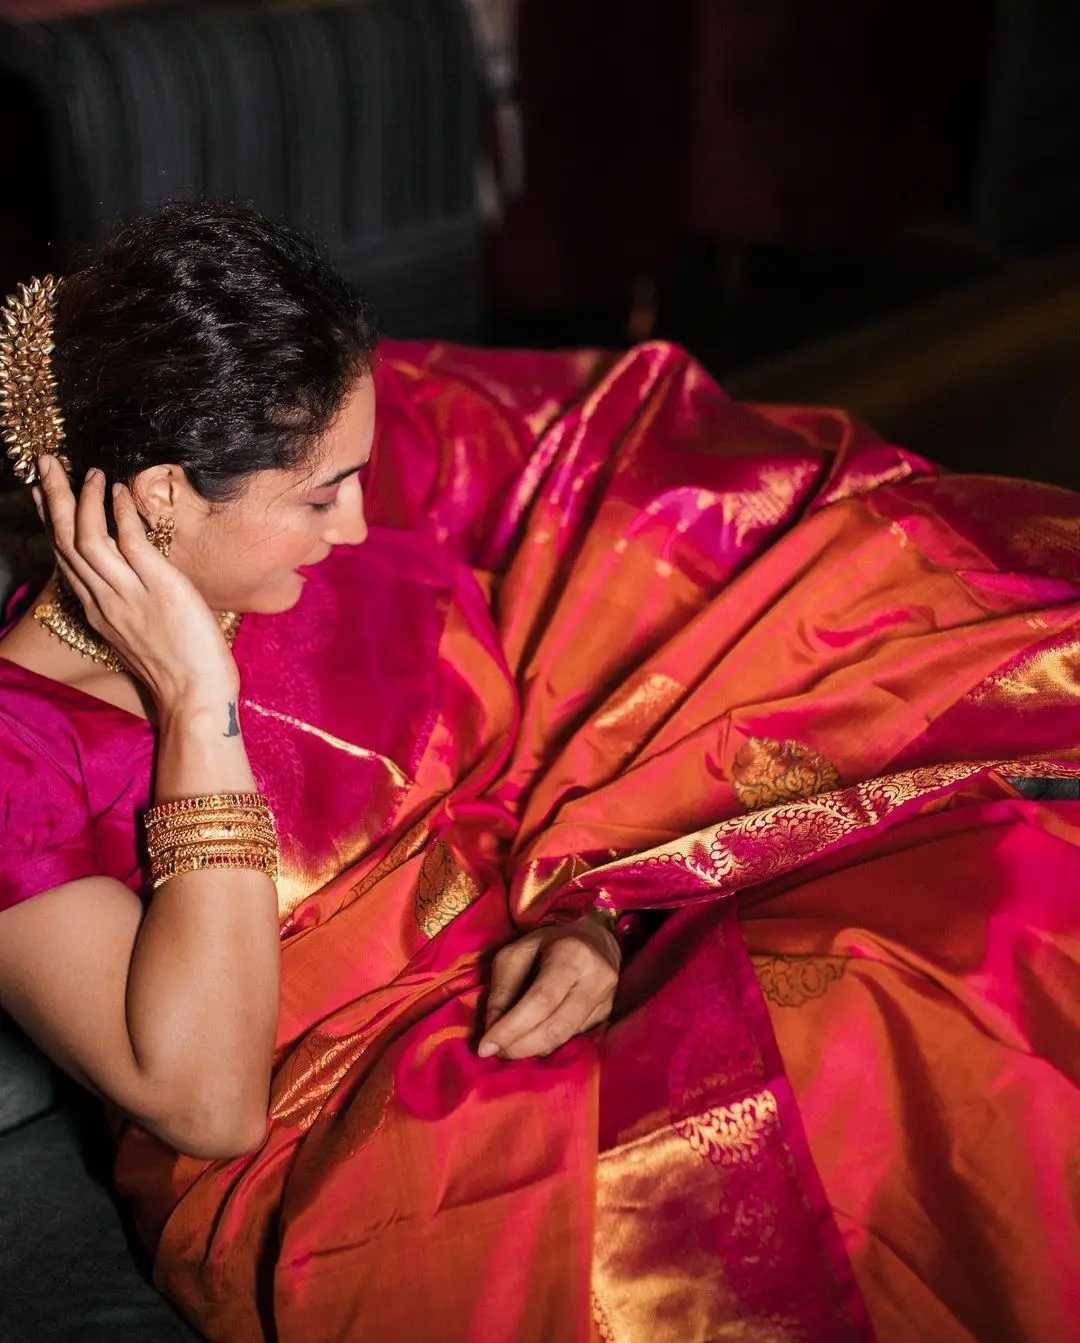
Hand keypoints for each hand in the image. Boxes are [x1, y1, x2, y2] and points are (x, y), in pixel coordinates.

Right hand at [32, 456, 238, 707]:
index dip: (51, 523)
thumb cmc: (181, 672)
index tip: (42, 494)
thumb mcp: (142, 637)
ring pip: (88, 538)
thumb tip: (138, 583)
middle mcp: (104, 601)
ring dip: (83, 499)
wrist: (197, 699)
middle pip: (66, 542)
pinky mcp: (158, 588)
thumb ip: (131, 608)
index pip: (64, 559)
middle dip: (54, 499)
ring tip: (87, 471)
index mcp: (98, 613)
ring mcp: (128, 594)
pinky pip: (129, 541)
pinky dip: (120, 513)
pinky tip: (119, 492)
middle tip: (47, 464)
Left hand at [477, 911, 619, 1059]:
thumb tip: (493, 1029)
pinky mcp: (606, 1015)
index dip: (512, 1028)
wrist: (594, 938)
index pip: (541, 1000)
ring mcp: (606, 1000)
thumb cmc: (548, 943)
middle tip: (495, 1051)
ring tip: (508, 1048)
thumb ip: (503, 989)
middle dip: (521, 1046)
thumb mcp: (517, 952)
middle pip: (556, 1027)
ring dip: (532, 1049)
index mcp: (572, 954)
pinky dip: (547, 1045)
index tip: (485, 1047)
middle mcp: (596, 979)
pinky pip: (573, 1039)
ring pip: (565, 1038)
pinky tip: (531, 1041)